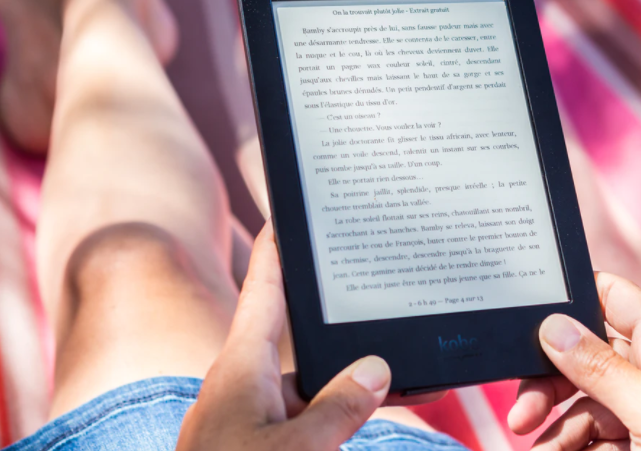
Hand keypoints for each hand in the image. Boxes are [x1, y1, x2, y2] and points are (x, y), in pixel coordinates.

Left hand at [176, 223, 390, 450]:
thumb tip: (374, 370)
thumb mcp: (298, 447)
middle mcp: (244, 386)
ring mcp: (250, 418)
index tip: (285, 213)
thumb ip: (339, 407)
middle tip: (371, 293)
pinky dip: (336, 414)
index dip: (274, 248)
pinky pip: (305, 418)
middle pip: (295, 339)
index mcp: (241, 368)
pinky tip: (369, 414)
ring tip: (399, 378)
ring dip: (344, 382)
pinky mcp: (258, 445)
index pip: (262, 290)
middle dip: (334, 322)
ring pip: (308, 386)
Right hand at [509, 273, 640, 450]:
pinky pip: (599, 436)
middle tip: (521, 416)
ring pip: (587, 403)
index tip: (525, 322)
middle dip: (549, 384)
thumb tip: (553, 324)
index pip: (610, 295)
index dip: (569, 300)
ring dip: (558, 428)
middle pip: (586, 356)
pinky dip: (576, 447)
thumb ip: (599, 367)